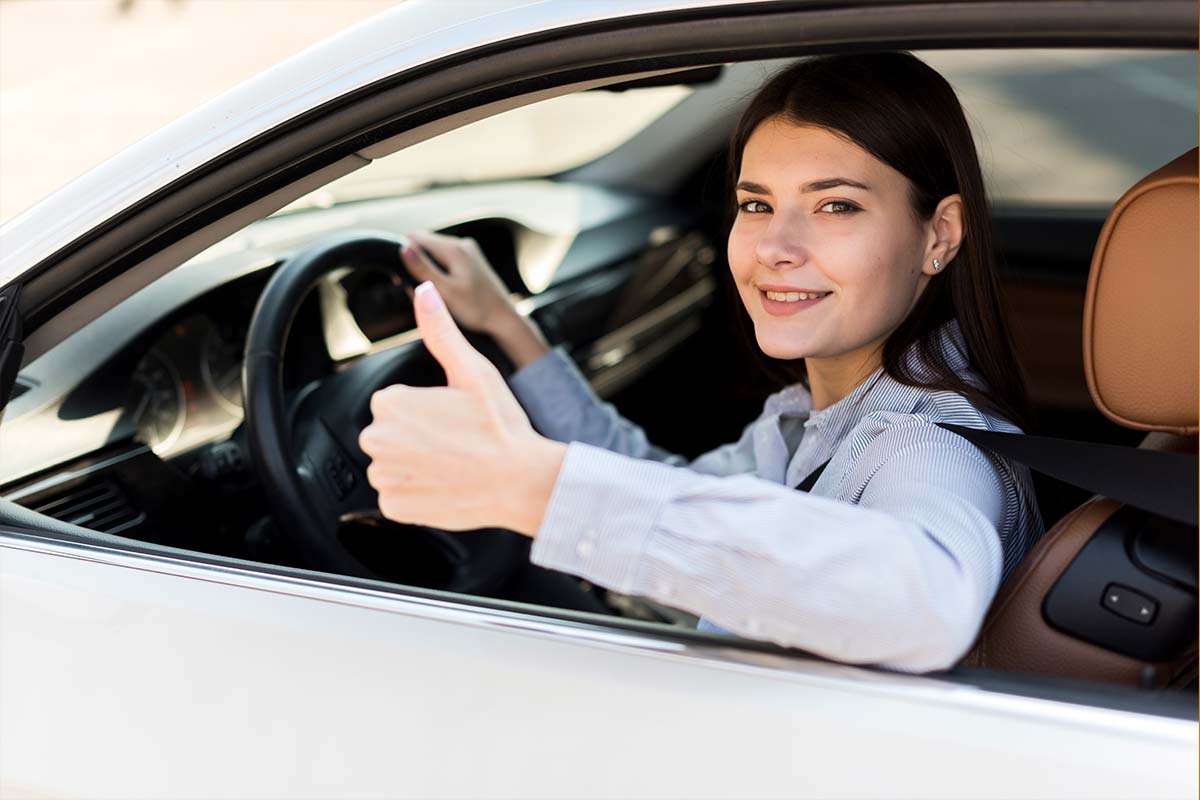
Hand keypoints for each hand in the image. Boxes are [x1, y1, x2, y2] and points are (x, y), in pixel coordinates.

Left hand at [359, 281, 565, 535]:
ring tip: (452, 463)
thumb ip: (440, 331)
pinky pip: (396, 497)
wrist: (521, 481)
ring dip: (413, 466)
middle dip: (415, 437)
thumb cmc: (501, 426)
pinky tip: (445, 484)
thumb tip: (423, 290)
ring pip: (391, 465)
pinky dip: (416, 494)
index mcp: (391, 404)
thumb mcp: (473, 371)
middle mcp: (378, 440)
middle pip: (389, 434)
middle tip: (456, 442)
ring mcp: (385, 477)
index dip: (425, 410)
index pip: (394, 403)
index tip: (452, 419)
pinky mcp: (395, 508)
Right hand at [399, 230, 519, 335]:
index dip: (403, 253)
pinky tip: (443, 289)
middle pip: (425, 243)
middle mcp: (462, 244)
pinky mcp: (471, 261)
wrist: (504, 319)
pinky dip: (439, 272)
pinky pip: (446, 260)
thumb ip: (423, 269)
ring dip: (427, 268)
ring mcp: (468, 252)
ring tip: (431, 291)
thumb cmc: (477, 309)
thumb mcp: (445, 291)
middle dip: (415, 262)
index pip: (415, 236)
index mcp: (454, 249)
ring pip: (435, 253)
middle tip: (415, 288)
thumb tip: (403, 249)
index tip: (402, 274)